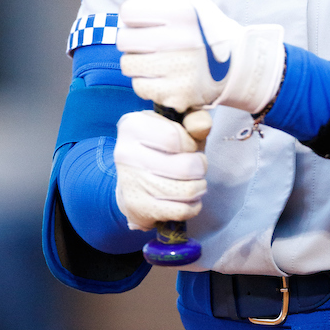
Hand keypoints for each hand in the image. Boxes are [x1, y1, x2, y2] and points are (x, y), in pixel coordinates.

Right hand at [114, 110, 206, 229]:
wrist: (132, 178)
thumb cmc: (160, 146)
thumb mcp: (176, 125)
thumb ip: (194, 119)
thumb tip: (203, 127)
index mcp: (133, 126)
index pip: (175, 137)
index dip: (191, 144)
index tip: (189, 146)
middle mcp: (126, 153)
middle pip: (185, 167)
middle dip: (200, 167)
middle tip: (197, 166)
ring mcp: (130, 182)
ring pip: (186, 190)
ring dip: (199, 187)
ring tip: (195, 182)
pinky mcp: (137, 208)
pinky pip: (181, 211)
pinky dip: (193, 206)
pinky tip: (189, 199)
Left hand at [116, 0, 285, 116]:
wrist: (236, 62)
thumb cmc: (202, 24)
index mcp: (182, 11)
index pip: (127, 11)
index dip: (135, 15)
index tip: (150, 19)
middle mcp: (181, 40)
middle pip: (123, 39)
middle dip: (134, 39)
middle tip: (154, 39)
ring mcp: (179, 70)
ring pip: (128, 65)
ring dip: (138, 61)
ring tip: (160, 57)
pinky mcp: (177, 95)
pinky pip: (140, 87)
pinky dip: (148, 83)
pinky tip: (166, 75)